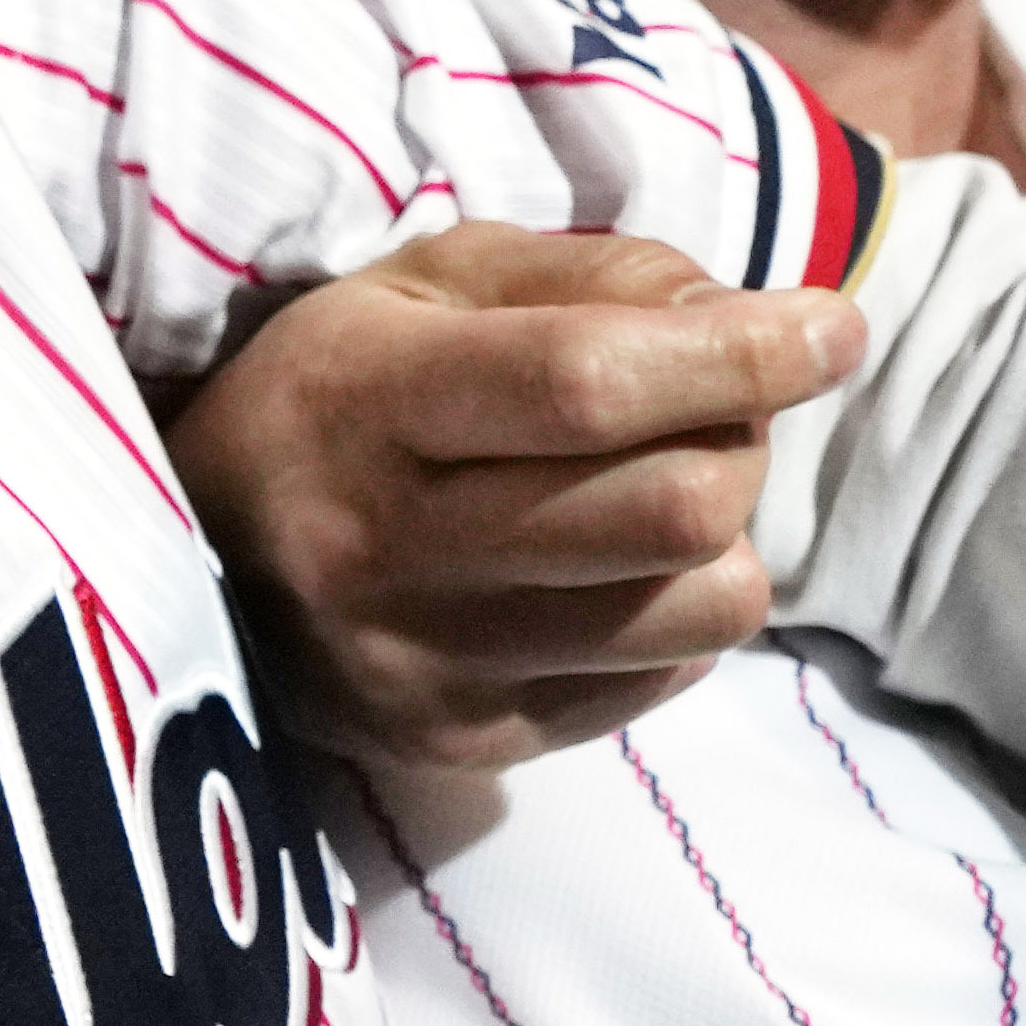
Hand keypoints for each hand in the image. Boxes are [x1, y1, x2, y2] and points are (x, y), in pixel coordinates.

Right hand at [164, 222, 861, 770]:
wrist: (192, 557)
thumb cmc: (334, 387)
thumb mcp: (429, 280)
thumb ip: (593, 277)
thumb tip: (758, 321)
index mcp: (366, 402)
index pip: (587, 385)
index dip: (737, 357)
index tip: (832, 326)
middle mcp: (384, 548)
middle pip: (666, 510)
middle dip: (740, 442)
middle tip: (716, 408)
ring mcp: (423, 668)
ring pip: (691, 611)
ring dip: (720, 538)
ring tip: (661, 494)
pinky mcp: (460, 748)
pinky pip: (659, 683)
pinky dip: (673, 614)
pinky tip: (604, 571)